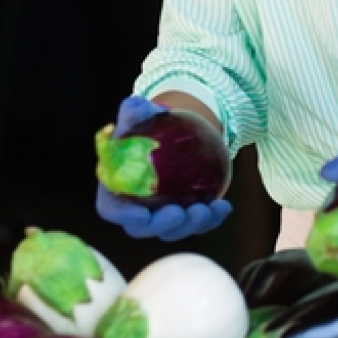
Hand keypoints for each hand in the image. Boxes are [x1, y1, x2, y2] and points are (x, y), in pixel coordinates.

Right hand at [94, 95, 232, 240]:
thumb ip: (133, 112)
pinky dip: (211, 219)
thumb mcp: (137, 115)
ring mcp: (159, 216)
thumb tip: (135, 107)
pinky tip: (223, 206)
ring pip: (173, 230)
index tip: (141, 216)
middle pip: (145, 228)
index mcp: (116, 190)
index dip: (125, 216)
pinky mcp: (182, 216)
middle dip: (163, 226)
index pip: (114, 210)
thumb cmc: (145, 127)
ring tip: (208, 209)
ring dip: (191, 225)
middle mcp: (135, 209)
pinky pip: (196, 224)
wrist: (167, 135)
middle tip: (180, 213)